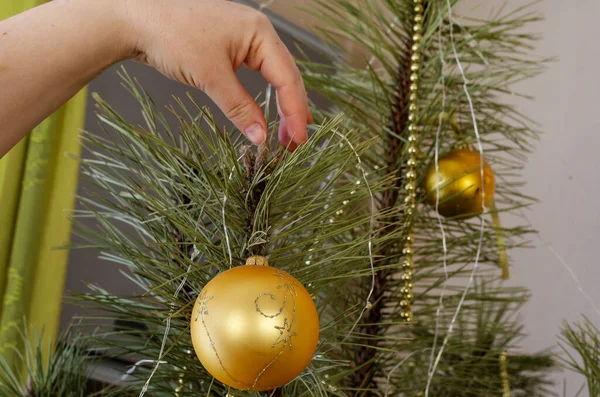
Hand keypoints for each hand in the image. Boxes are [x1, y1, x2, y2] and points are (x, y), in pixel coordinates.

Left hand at [123, 0, 311, 149]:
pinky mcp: (230, 48)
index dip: (295, 112)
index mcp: (260, 32)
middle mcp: (257, 33)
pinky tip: (266, 112)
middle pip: (286, 77)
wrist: (135, 19)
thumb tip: (261, 137)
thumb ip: (239, 107)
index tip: (297, 141)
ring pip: (273, 77)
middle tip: (293, 144)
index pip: (288, 78)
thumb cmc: (171, 35)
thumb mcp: (210, 76)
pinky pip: (256, 75)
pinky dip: (263, 96)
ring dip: (280, 105)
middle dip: (292, 111)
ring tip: (285, 134)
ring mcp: (244, 39)